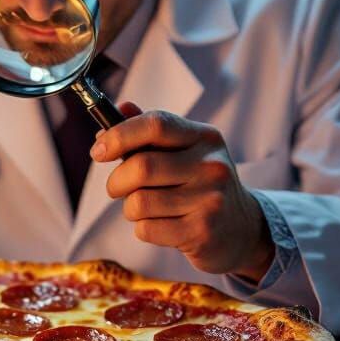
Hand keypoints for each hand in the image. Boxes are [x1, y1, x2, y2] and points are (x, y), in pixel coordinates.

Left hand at [91, 103, 274, 281]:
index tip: (98, 151)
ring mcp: (210, 199)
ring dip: (130, 209)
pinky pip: (147, 229)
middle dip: (116, 181)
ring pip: (139, 202)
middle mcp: (211, 165)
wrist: (241, 229)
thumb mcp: (185, 152)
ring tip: (147, 209)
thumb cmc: (200, 185)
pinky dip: (144, 229)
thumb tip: (119, 108)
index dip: (119, 135)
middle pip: (141, 166)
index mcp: (204, 138)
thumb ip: (152, 132)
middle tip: (117, 188)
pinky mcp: (202, 232)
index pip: (156, 124)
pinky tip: (163, 226)